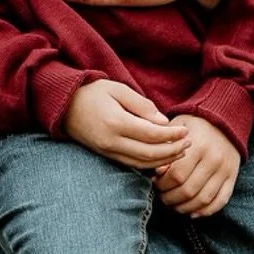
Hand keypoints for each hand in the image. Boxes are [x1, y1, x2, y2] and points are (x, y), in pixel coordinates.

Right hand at [64, 78, 190, 167]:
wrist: (63, 106)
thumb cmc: (93, 92)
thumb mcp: (118, 89)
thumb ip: (142, 106)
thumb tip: (163, 122)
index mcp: (116, 123)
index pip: (152, 135)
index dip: (172, 135)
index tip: (186, 130)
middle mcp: (112, 142)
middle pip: (150, 154)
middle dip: (173, 150)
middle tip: (189, 143)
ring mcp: (108, 151)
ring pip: (142, 163)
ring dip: (164, 160)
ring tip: (181, 151)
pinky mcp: (106, 155)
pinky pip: (132, 165)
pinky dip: (150, 165)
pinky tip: (163, 159)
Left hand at [154, 115, 239, 217]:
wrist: (224, 119)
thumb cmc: (194, 125)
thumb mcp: (177, 128)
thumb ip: (166, 148)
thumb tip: (157, 172)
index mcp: (198, 145)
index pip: (176, 175)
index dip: (162, 184)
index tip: (155, 182)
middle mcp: (214, 159)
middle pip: (188, 190)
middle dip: (170, 198)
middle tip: (162, 196)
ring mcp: (225, 170)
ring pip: (203, 200)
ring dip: (185, 207)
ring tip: (174, 204)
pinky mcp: (233, 177)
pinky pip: (220, 201)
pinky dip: (206, 211)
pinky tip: (193, 212)